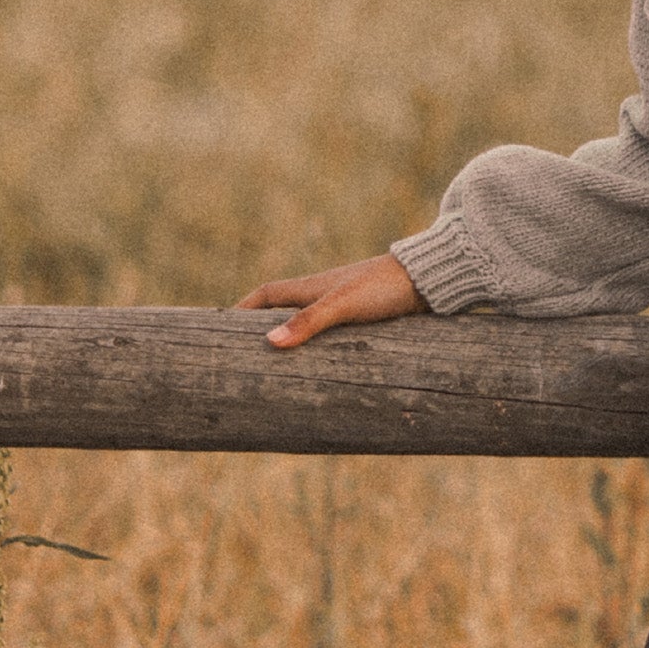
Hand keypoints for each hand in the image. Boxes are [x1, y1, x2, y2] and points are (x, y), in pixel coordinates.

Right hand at [235, 252, 427, 347]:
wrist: (429, 280)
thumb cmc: (384, 287)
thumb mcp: (343, 306)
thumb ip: (309, 322)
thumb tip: (270, 344)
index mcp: (310, 288)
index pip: (265, 295)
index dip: (241, 309)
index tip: (219, 327)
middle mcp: (323, 295)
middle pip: (282, 310)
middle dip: (261, 328)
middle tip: (244, 354)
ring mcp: (344, 306)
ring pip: (307, 323)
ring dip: (292, 338)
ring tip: (278, 367)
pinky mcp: (365, 318)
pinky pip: (332, 333)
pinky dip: (319, 346)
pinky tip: (323, 364)